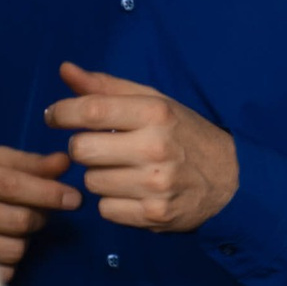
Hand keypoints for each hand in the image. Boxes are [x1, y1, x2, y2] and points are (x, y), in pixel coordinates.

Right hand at [0, 144, 78, 278]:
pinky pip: (6, 270)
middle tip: (35, 210)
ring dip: (24, 239)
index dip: (47, 193)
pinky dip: (12, 260)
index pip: (11, 185)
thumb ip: (30, 163)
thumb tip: (64, 162)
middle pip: (19, 220)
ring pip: (16, 249)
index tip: (74, 198)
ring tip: (10, 227)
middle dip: (39, 217)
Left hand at [45, 64, 238, 232]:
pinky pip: (106, 210)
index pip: (91, 111)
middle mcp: (156, 148)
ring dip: (100, 177)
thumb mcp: (154, 102)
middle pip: (81, 150)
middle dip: (82, 148)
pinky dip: (113, 203)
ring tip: (124, 171)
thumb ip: (107, 88)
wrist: (232, 181)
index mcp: (155, 113)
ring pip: (91, 183)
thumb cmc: (186, 135)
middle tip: (99, 148)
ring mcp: (156, 184)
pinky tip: (132, 193)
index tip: (54, 116)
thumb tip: (65, 70)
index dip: (61, 113)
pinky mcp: (155, 215)